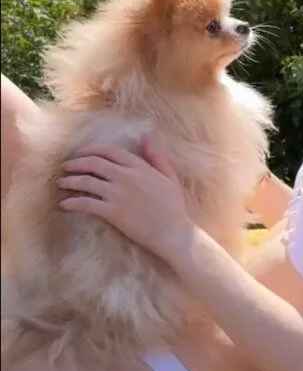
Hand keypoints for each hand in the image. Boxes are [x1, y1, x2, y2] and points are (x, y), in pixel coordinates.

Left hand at [58, 137, 195, 266]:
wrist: (173, 233)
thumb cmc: (173, 206)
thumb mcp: (169, 176)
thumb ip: (157, 156)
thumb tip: (145, 137)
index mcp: (140, 167)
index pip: (110, 151)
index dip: (92, 149)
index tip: (81, 153)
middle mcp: (126, 177)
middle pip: (94, 163)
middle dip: (76, 163)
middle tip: (65, 166)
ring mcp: (118, 194)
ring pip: (86, 182)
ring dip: (70, 181)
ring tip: (61, 183)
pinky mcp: (112, 213)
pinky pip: (86, 204)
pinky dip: (72, 203)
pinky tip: (64, 204)